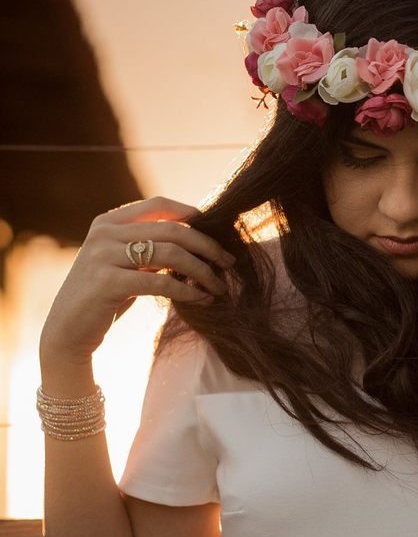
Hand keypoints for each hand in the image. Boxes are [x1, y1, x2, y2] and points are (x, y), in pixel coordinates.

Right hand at [39, 196, 236, 362]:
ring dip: (202, 271)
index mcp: (108, 222)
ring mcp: (103, 256)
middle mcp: (104, 233)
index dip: (192, 214)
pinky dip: (188, 290)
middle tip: (229, 262)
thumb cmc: (105, 296)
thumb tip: (200, 237)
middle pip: (172, 230)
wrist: (68, 330)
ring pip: (171, 254)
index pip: (159, 205)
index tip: (218, 231)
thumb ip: (150, 246)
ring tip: (219, 285)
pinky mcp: (107, 282)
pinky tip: (202, 299)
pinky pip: (160, 282)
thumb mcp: (125, 263)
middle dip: (207, 246)